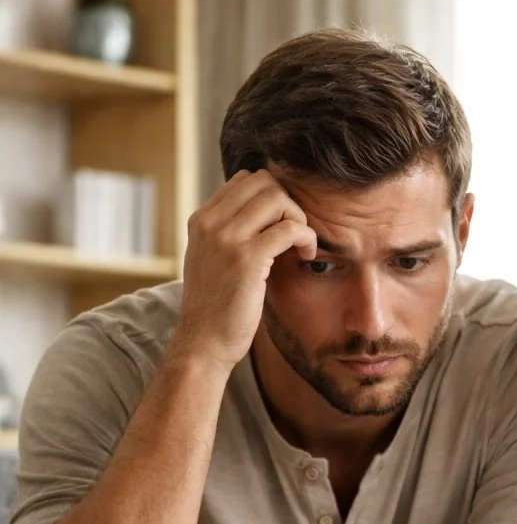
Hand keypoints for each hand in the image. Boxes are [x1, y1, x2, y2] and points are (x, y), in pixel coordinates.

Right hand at [171, 171, 317, 372]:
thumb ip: (226, 236)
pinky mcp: (247, 259)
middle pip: (262, 181)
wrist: (203, 343)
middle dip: (288, 202)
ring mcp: (226, 238)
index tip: (282, 224)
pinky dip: (307, 237)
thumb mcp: (211, 262)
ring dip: (299, 217)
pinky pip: (289, 229)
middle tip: (296, 232)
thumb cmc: (214, 310)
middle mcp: (210, 223)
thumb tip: (257, 218)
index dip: (272, 197)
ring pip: (277, 198)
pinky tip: (307, 255)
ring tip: (302, 244)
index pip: (244, 180)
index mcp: (201, 220)